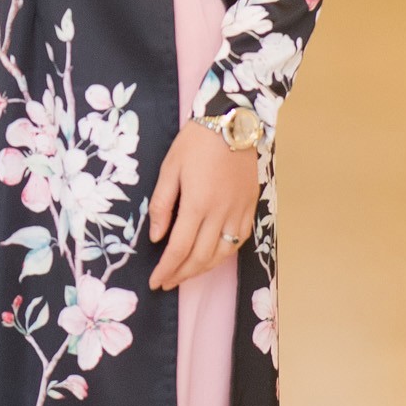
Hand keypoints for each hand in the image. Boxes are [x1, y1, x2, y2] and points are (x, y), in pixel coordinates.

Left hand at [146, 121, 259, 291]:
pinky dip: (224, 254)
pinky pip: (239, 241)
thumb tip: (156, 237)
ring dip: (202, 269)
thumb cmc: (195, 142)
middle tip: (166, 282)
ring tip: (185, 274)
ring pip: (222, 254)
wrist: (232, 122)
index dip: (166, 270)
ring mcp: (239, 211)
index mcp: (197, 204)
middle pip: (201, 257)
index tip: (155, 282)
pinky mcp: (250, 207)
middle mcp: (221, 213)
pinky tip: (211, 257)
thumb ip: (162, 205)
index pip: (179, 249)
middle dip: (182, 275)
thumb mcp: (169, 168)